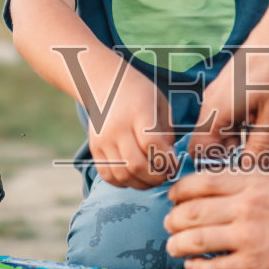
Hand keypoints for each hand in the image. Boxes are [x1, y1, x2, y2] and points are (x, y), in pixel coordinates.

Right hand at [88, 67, 176, 188]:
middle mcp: (117, 128)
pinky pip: (108, 175)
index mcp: (138, 113)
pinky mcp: (94, 149)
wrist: (106, 85)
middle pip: (136, 164)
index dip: (167, 161)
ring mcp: (102, 140)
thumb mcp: (161, 105)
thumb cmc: (141, 96)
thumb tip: (169, 162)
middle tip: (166, 176)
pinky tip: (135, 178)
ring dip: (141, 184)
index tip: (175, 164)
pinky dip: (124, 183)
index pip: (152, 144)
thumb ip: (167, 134)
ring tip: (152, 179)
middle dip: (156, 177)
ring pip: (122, 174)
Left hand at [165, 170, 268, 268]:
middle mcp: (248, 205)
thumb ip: (260, 187)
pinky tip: (194, 267)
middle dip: (174, 219)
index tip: (174, 197)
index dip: (181, 191)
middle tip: (170, 225)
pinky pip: (212, 266)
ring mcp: (248, 235)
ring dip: (178, 244)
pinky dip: (197, 267)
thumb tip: (235, 193)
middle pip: (192, 210)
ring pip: (195, 238)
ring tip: (174, 247)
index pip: (203, 181)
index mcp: (257, 182)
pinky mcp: (253, 264)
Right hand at [189, 29, 268, 165]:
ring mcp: (242, 101)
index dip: (214, 169)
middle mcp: (223, 106)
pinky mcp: (261, 97)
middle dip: (251, 165)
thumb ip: (259, 148)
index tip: (239, 181)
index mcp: (216, 110)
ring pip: (253, 137)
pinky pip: (268, 124)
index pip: (199, 150)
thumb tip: (248, 176)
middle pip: (227, 148)